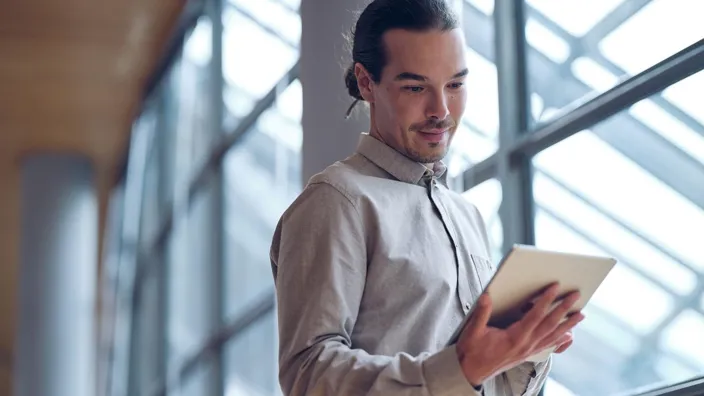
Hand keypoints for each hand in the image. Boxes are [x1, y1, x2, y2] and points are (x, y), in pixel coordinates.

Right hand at [455, 283, 583, 385]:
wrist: (472, 371)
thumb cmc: (473, 351)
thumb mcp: (473, 331)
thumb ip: (481, 313)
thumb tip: (486, 296)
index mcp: (514, 337)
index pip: (535, 315)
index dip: (546, 300)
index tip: (554, 288)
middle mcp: (526, 345)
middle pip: (550, 324)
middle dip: (564, 309)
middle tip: (576, 296)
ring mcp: (528, 351)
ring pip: (553, 336)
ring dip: (568, 325)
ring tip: (580, 315)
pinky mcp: (527, 354)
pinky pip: (548, 345)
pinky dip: (560, 339)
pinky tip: (568, 335)